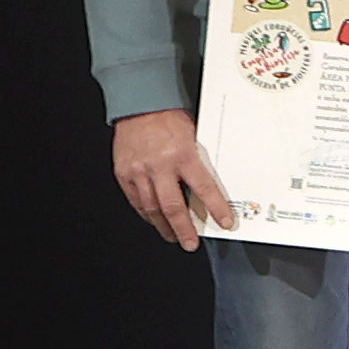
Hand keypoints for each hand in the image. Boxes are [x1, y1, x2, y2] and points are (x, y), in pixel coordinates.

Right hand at [110, 109, 237, 250]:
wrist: (139, 105)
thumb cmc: (169, 118)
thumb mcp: (194, 136)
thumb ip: (199, 161)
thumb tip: (211, 186)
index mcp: (183, 155)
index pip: (204, 188)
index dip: (216, 208)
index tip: (225, 222)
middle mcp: (159, 166)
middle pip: (173, 207)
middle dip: (184, 229)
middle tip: (190, 243)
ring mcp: (139, 171)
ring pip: (152, 208)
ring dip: (163, 226)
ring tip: (172, 236)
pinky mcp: (123, 173)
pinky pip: (135, 200)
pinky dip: (146, 213)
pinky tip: (153, 220)